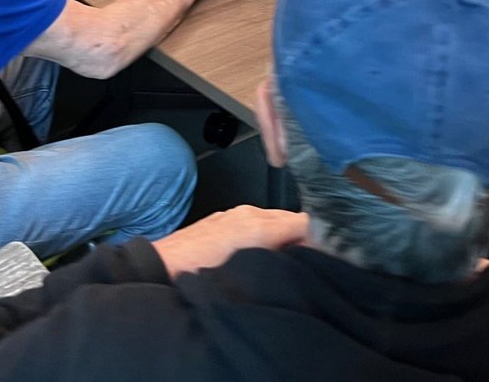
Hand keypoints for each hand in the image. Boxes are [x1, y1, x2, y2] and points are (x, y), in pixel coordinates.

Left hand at [152, 207, 309, 278]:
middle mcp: (248, 212)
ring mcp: (234, 213)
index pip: (305, 222)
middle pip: (292, 220)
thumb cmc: (198, 275)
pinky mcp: (223, 219)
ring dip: (284, 238)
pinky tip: (262, 256)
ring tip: (288, 262)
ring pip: (274, 221)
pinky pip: (256, 223)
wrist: (159, 269)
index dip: (321, 240)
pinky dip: (266, 236)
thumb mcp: (247, 274)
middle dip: (305, 239)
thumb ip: (280, 262)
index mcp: (258, 224)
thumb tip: (308, 260)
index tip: (329, 257)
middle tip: (313, 263)